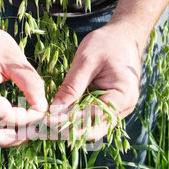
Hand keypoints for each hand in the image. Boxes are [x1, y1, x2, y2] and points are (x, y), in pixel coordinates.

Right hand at [0, 19, 47, 146]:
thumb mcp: (14, 57)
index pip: (4, 115)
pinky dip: (2, 128)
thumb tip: (43, 107)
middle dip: (16, 137)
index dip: (27, 117)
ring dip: (8, 136)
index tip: (42, 109)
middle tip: (37, 131)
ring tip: (30, 128)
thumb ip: (30, 82)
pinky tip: (19, 121)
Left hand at [47, 21, 142, 141]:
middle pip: (94, 130)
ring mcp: (119, 110)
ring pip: (92, 129)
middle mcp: (124, 108)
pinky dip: (76, 121)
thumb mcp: (86, 60)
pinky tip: (58, 119)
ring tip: (47, 127)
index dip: (68, 121)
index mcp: (122, 96)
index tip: (46, 121)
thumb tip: (55, 109)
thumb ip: (72, 86)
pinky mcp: (111, 108)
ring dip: (70, 129)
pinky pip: (93, 120)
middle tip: (43, 129)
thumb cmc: (107, 43)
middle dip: (68, 131)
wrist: (125, 36)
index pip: (92, 117)